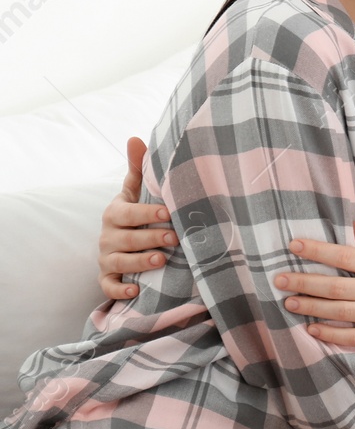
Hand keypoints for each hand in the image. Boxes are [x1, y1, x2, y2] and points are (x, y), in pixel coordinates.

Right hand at [98, 137, 175, 299]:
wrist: (125, 243)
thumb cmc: (136, 214)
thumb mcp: (136, 192)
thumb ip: (137, 168)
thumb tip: (135, 138)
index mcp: (116, 213)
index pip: (128, 213)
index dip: (147, 213)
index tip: (169, 212)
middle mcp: (108, 236)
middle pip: (126, 239)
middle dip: (150, 238)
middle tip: (174, 237)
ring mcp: (106, 258)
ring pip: (119, 262)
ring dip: (139, 263)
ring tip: (161, 260)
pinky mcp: (107, 278)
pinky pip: (108, 286)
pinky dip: (120, 290)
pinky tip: (136, 290)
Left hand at [277, 221, 354, 350]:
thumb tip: (352, 226)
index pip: (345, 256)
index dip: (318, 250)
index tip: (293, 245)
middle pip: (336, 287)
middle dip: (304, 282)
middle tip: (279, 279)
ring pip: (340, 311)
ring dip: (311, 307)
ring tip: (288, 302)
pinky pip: (353, 336)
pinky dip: (330, 334)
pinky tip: (311, 329)